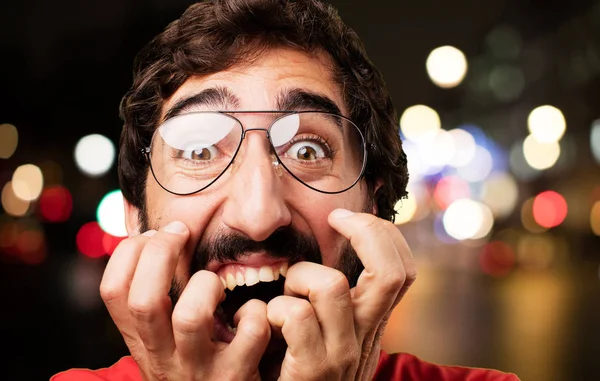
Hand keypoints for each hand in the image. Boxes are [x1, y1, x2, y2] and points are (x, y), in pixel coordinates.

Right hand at [99, 221, 270, 380]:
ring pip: (191, 317)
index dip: (128, 253)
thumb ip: (158, 299)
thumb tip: (157, 239)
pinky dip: (255, 312)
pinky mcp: (236, 375)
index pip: (113, 293)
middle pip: (145, 300)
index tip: (154, 235)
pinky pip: (250, 332)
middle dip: (161, 254)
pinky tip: (251, 313)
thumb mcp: (163, 340)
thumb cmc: (193, 366)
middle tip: (181, 233)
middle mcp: (163, 357)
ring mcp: (199, 368)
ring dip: (207, 284)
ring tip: (216, 284)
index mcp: (142, 341)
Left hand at [267, 209, 415, 380]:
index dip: (380, 233)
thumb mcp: (327, 333)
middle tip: (336, 220)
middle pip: (390, 271)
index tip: (344, 217)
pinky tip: (265, 321)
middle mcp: (366, 337)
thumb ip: (329, 302)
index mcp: (371, 323)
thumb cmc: (297, 371)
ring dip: (300, 276)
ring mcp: (342, 355)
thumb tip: (318, 257)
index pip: (400, 269)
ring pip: (333, 285)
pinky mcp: (312, 372)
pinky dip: (273, 308)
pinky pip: (295, 316)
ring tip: (284, 295)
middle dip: (365, 231)